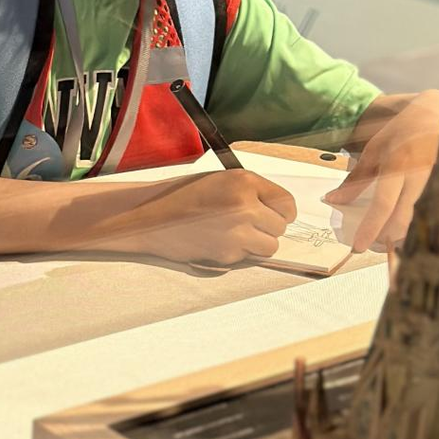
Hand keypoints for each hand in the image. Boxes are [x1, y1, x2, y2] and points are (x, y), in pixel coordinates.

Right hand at [120, 170, 296, 265]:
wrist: (151, 219)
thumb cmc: (184, 196)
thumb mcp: (221, 181)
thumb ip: (252, 192)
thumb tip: (280, 211)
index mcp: (244, 182)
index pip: (287, 202)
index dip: (284, 211)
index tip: (278, 214)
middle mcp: (245, 206)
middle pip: (280, 227)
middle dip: (269, 228)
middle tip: (252, 225)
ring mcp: (237, 233)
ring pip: (270, 247)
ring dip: (259, 244)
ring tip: (238, 235)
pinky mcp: (227, 255)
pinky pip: (248, 258)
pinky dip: (239, 254)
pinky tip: (219, 242)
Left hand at [323, 91, 438, 252]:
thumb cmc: (403, 130)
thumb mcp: (375, 149)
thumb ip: (356, 178)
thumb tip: (333, 200)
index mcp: (398, 164)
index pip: (384, 204)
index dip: (371, 227)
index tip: (359, 246)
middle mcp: (419, 175)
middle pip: (403, 216)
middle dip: (388, 236)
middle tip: (373, 248)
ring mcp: (437, 179)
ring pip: (418, 215)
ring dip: (401, 229)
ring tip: (387, 240)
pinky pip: (429, 208)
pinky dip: (415, 219)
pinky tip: (406, 226)